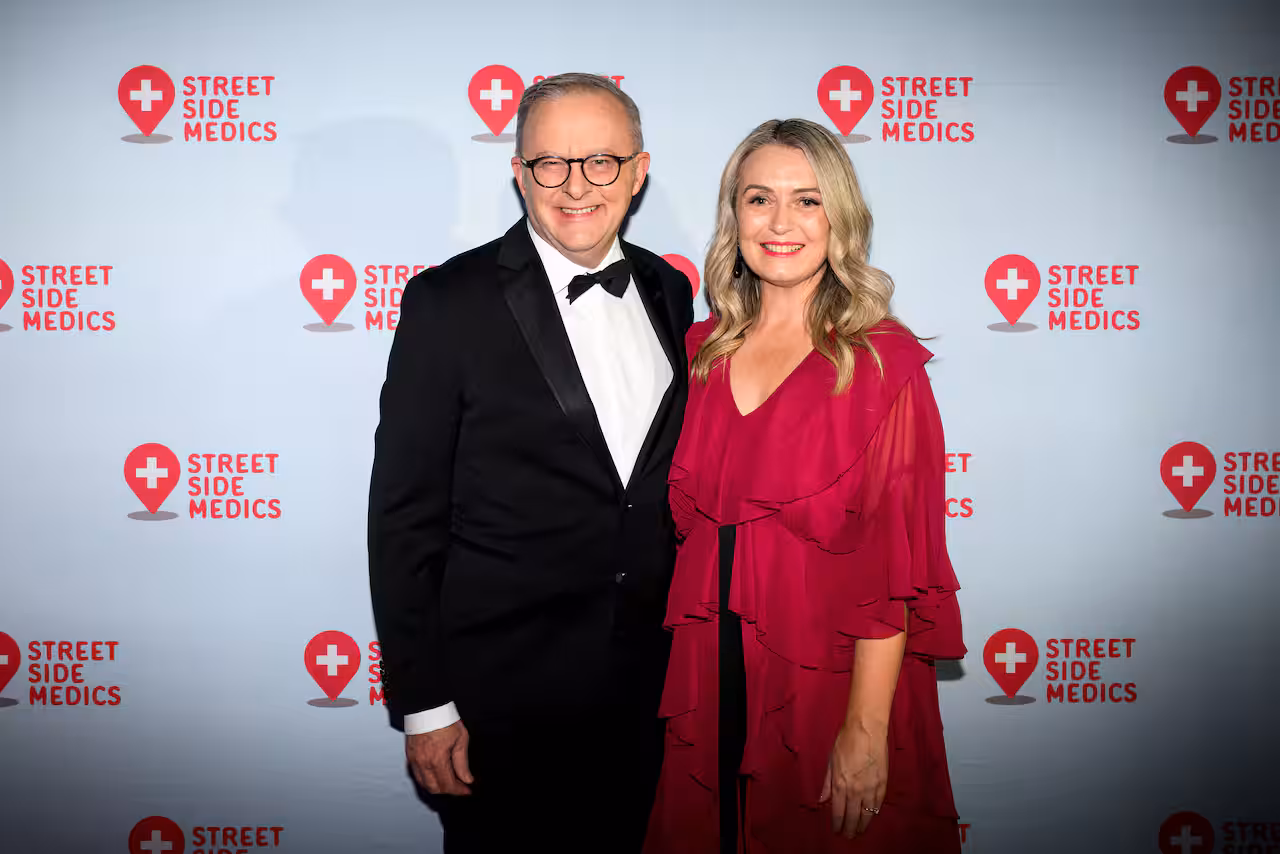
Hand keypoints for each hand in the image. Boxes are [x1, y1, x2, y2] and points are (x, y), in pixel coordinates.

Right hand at [406, 720, 473, 795]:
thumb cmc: (443, 718)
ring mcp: (414, 760)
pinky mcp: (409, 756)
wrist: (427, 707)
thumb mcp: (461, 739)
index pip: (448, 784)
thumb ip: (462, 762)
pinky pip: (417, 775)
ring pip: (424, 784)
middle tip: (460, 787)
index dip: (459, 790)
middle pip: (434, 788)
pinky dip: (427, 780)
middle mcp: (422, 763)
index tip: (467, 790)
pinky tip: (436, 775)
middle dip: (448, 791)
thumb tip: (467, 779)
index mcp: (436, 759)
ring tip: (449, 782)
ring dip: (437, 787)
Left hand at [818, 722, 886, 838]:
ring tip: (860, 831)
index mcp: (839, 785)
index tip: (837, 831)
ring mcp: (870, 788)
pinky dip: (874, 812)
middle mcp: (854, 790)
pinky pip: (877, 804)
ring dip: (863, 825)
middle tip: (848, 836)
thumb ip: (827, 783)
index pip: (838, 812)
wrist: (866, 730)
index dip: (837, 824)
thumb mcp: (831, 761)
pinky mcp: (882, 784)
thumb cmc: (845, 741)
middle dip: (850, 829)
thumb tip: (822, 800)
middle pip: (852, 817)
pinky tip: (871, 816)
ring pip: (867, 814)